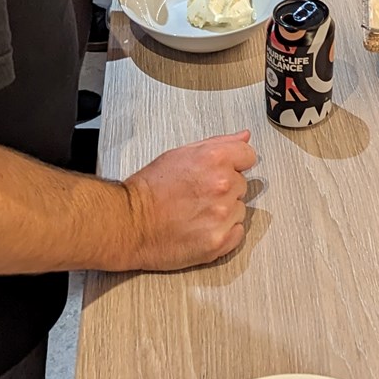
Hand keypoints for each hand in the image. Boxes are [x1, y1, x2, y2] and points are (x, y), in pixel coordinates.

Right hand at [123, 132, 257, 268]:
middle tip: (198, 194)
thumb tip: (244, 136)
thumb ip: (219, 143)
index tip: (223, 171)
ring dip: (224, 212)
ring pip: (239, 209)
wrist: (129, 223)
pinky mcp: (218, 242)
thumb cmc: (150, 189)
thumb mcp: (181, 154)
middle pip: (242, 184)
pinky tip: (202, 228)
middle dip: (225, 189)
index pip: (248, 156)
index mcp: (215, 159)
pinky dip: (224, 232)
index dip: (235, 163)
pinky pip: (237, 233)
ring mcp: (222, 215)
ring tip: (196, 212)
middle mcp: (223, 185)